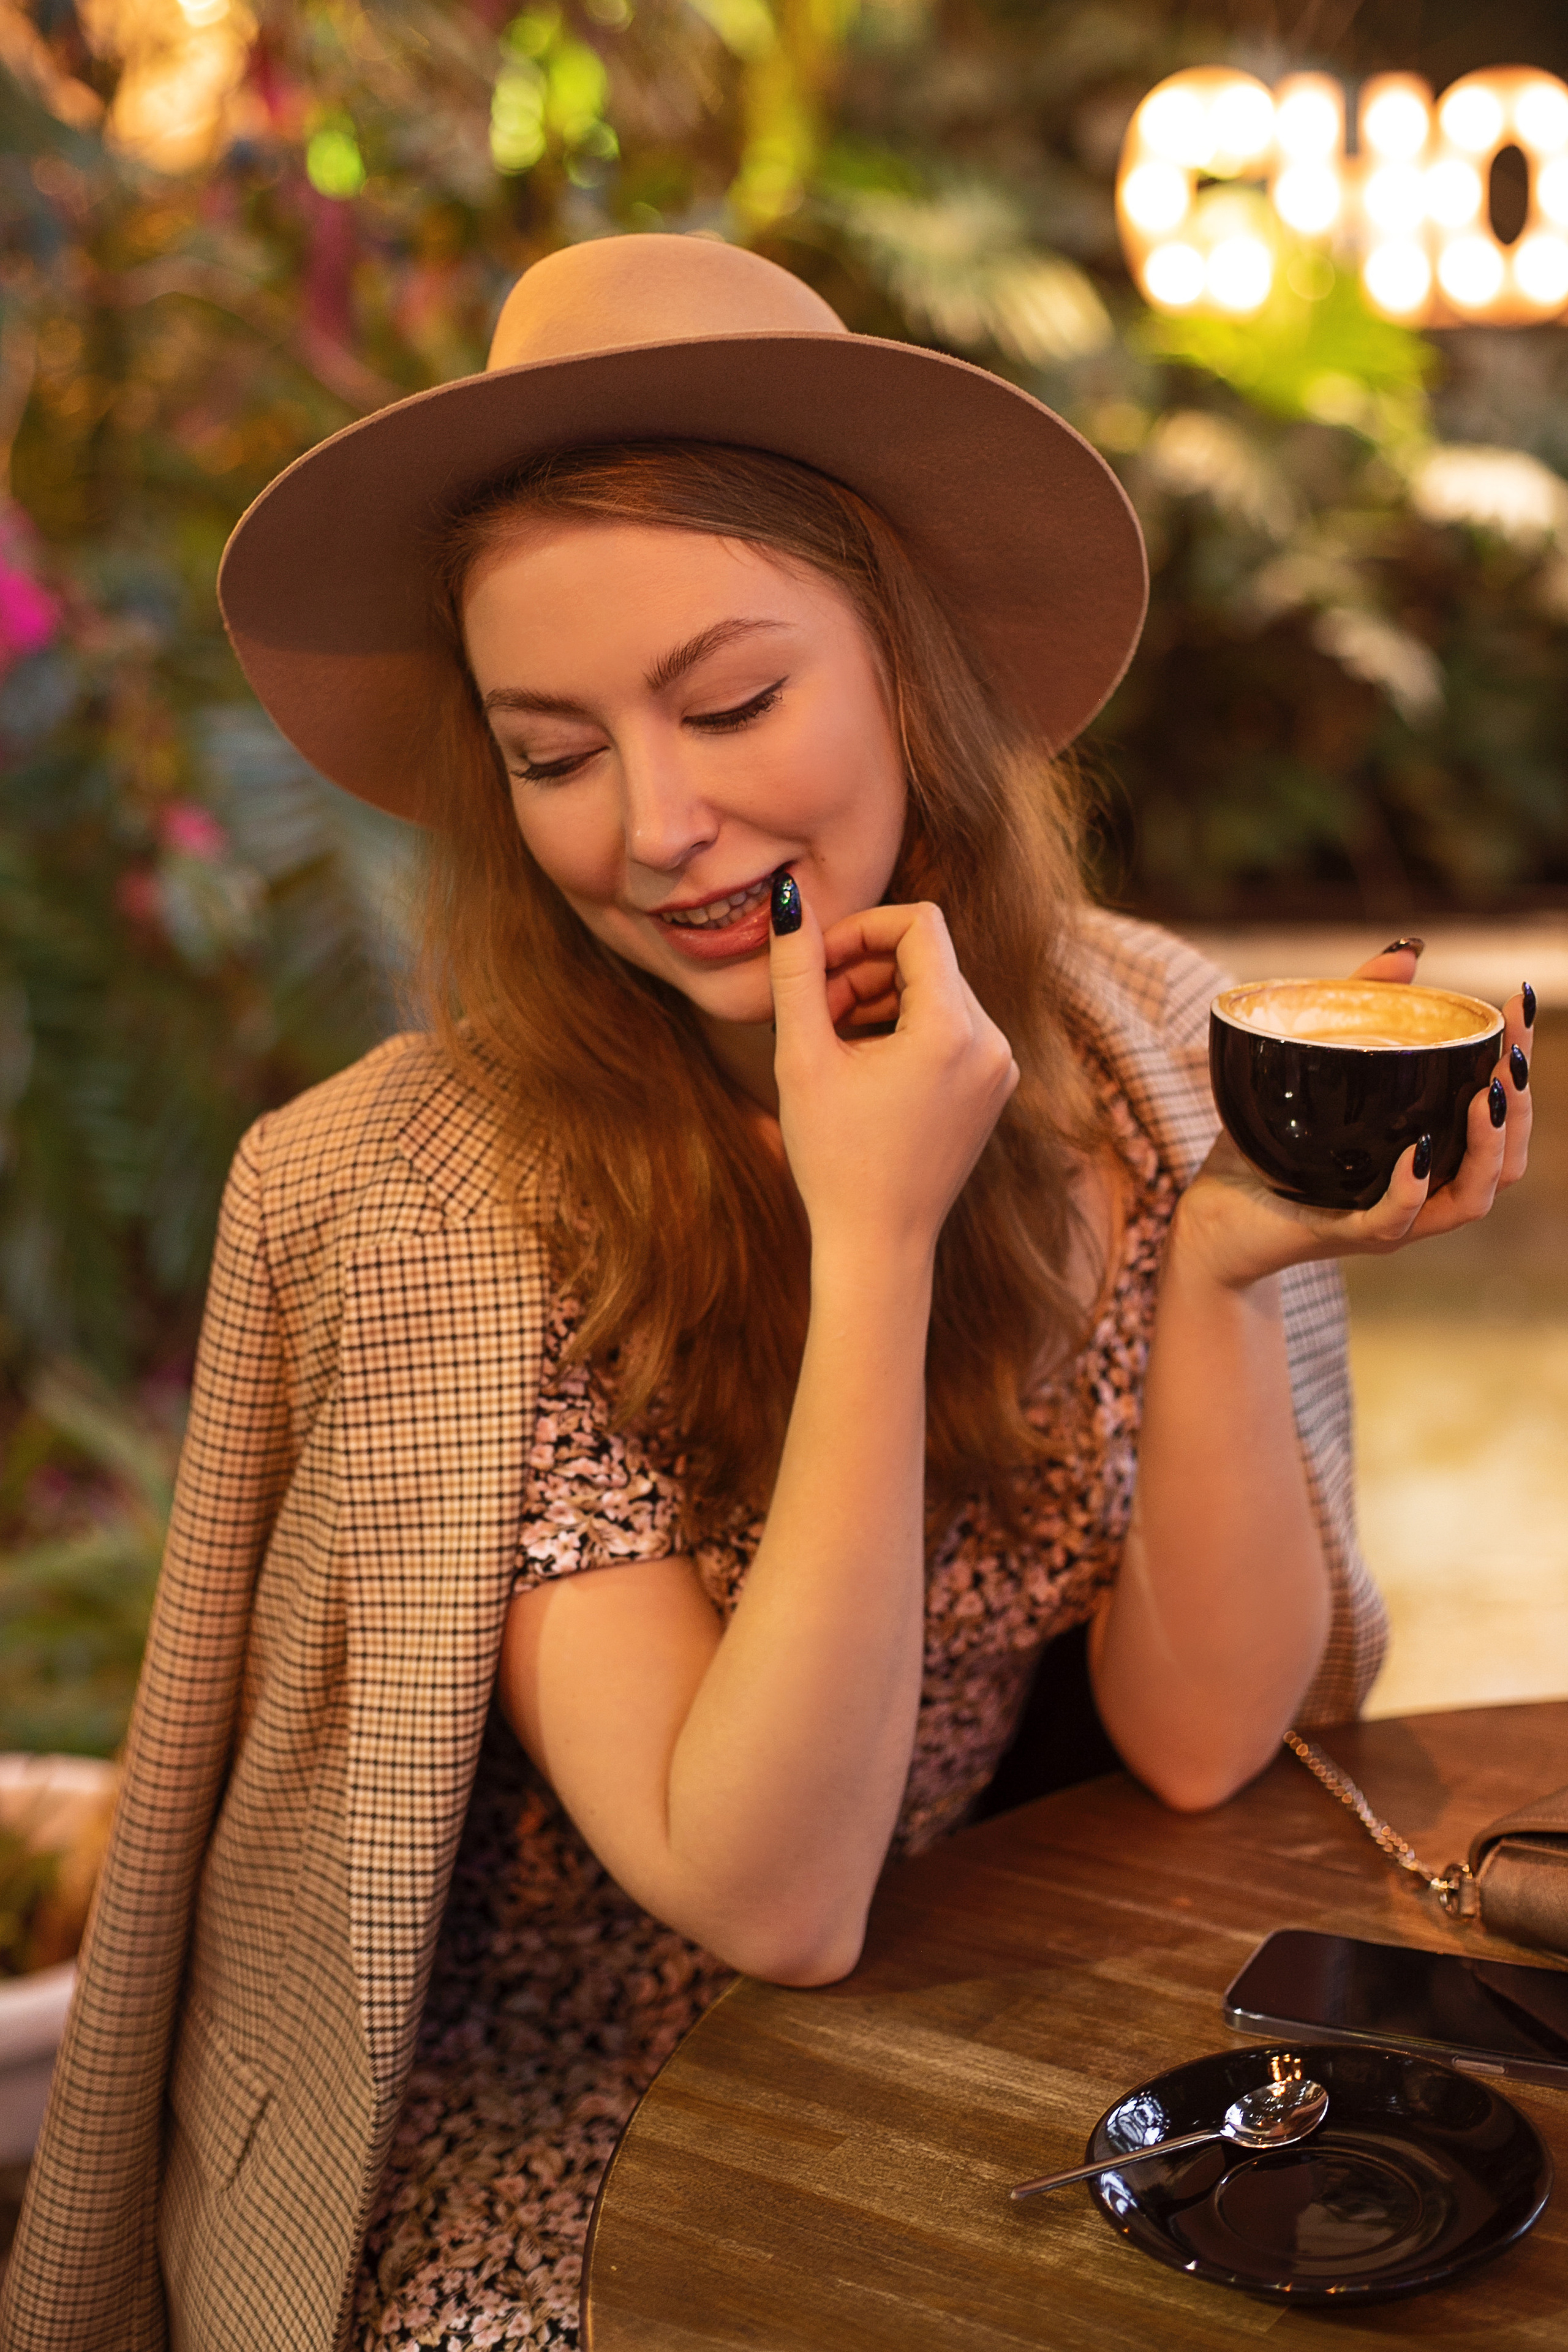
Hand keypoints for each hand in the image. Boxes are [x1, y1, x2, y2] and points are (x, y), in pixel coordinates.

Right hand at [768, 884, 1018, 1258]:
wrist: (877, 1244)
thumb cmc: (835, 1159)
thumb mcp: (802, 1057)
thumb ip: (797, 970)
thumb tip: (789, 898)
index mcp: (952, 1029)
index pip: (918, 924)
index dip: (860, 929)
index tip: (817, 962)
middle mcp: (993, 1041)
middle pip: (928, 957)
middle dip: (864, 969)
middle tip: (815, 1013)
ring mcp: (1000, 1066)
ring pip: (938, 989)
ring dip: (881, 997)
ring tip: (834, 1042)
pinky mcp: (995, 1087)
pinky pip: (952, 1026)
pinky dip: (907, 1027)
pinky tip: (865, 1066)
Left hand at [1177, 942, 1533, 1290]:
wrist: (1213, 1210)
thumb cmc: (1270, 1142)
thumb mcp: (1316, 1064)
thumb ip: (1364, 1007)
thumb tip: (1411, 954)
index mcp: (1432, 1155)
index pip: (1502, 1120)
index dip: (1521, 1068)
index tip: (1520, 1008)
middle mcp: (1425, 1192)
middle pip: (1504, 1164)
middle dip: (1520, 1109)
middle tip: (1513, 1057)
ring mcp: (1390, 1219)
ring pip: (1469, 1199)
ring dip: (1487, 1149)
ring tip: (1488, 1098)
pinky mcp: (1344, 1234)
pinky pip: (1393, 1220)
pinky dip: (1412, 1190)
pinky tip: (1419, 1152)